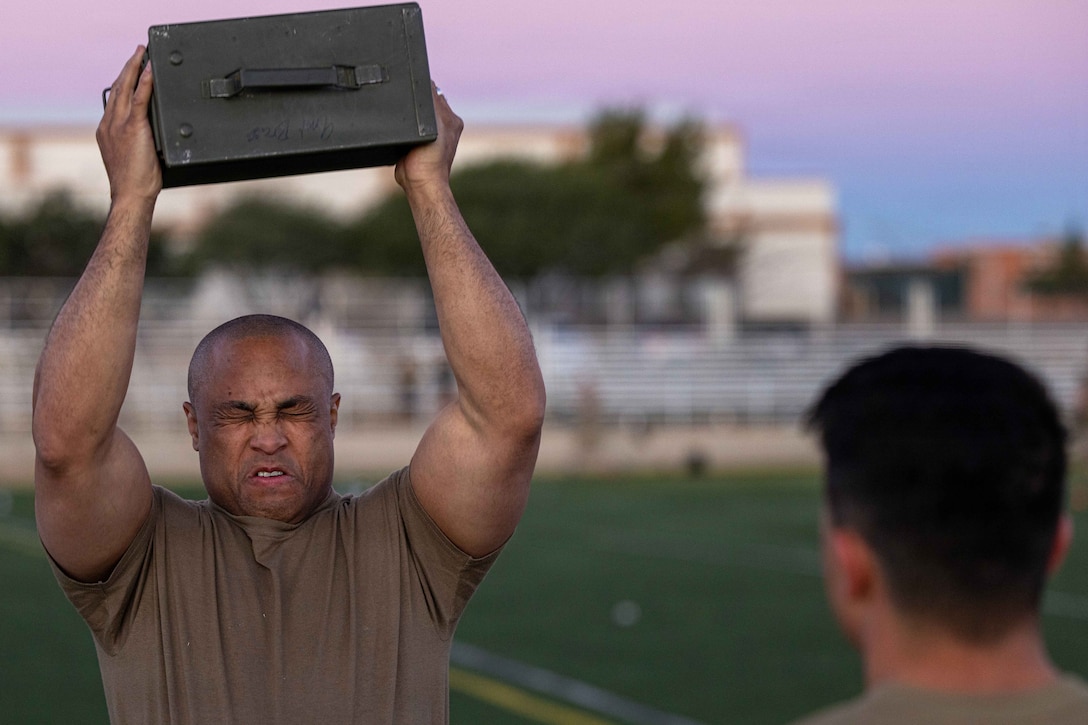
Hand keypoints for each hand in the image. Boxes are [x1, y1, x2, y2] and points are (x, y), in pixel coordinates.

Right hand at [97, 46, 161, 204]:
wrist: (131, 195)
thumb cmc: (135, 182)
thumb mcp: (132, 156)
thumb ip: (136, 139)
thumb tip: (151, 133)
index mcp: (106, 129)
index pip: (114, 98)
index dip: (123, 81)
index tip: (130, 69)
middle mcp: (109, 123)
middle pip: (117, 87)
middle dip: (128, 67)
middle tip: (138, 51)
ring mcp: (118, 125)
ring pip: (125, 88)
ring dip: (135, 68)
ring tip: (143, 53)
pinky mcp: (132, 128)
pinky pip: (139, 100)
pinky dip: (145, 83)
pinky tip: (150, 71)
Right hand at [395, 83, 462, 195]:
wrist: (420, 182)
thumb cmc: (432, 158)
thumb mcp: (436, 123)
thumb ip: (433, 102)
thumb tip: (428, 83)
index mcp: (451, 120)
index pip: (435, 93)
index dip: (423, 87)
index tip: (411, 86)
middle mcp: (442, 126)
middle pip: (423, 102)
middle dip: (413, 100)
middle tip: (405, 104)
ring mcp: (427, 136)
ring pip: (413, 114)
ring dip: (406, 113)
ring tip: (402, 117)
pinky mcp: (413, 144)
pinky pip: (404, 127)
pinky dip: (400, 125)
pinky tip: (397, 127)